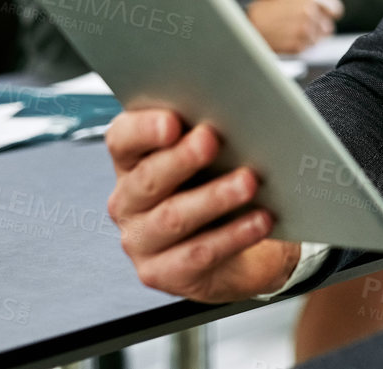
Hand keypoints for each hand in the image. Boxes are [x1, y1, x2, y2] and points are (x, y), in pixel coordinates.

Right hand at [105, 109, 300, 301]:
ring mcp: (141, 241)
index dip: (144, 129)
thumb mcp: (209, 156)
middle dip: (182, 158)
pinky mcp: (162, 273)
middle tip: (211, 140)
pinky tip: (260, 220)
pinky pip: (199, 253)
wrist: (236, 251)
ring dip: (214, 197)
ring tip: (247, 182)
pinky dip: (233, 235)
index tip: (172, 121)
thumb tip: (233, 110)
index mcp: (131, 161)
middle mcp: (128, 201)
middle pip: (148, 178)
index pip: (122, 138)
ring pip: (174, 217)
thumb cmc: (216, 187)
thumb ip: (206, 130)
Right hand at [246, 0, 343, 54]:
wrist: (248, 24)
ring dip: (309, 37)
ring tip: (292, 32)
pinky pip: (307, 48)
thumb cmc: (266, 10)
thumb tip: (328, 9)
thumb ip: (310, 2)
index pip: (334, 7)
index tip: (332, 15)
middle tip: (303, 25)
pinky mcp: (298, 46)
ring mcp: (304, 30)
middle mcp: (309, 13)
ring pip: (318, 39)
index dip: (333, 12)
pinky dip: (300, 45)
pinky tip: (288, 39)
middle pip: (327, 26)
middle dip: (318, 27)